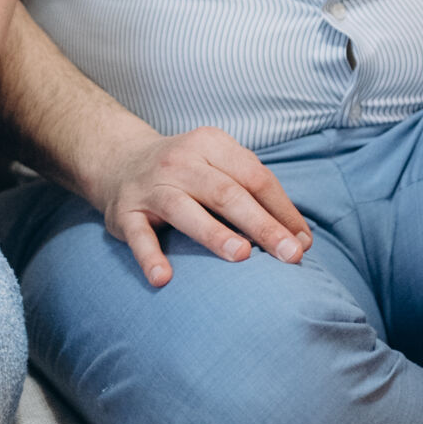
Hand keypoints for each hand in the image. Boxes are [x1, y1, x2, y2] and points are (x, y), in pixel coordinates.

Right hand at [96, 124, 312, 288]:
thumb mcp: (218, 165)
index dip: (282, 210)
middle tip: (291, 255)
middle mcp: (181, 161)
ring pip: (184, 209)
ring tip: (241, 256)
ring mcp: (151, 186)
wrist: (118, 161)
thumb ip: (253, 192)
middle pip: (227, 193)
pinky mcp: (125, 212)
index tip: (304, 242)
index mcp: (210, 144)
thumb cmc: (186, 172)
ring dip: (213, 233)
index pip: (255, 177)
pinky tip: (163, 278)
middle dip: (262, 225)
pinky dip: (150, 257)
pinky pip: (138, 236)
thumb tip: (300, 237)